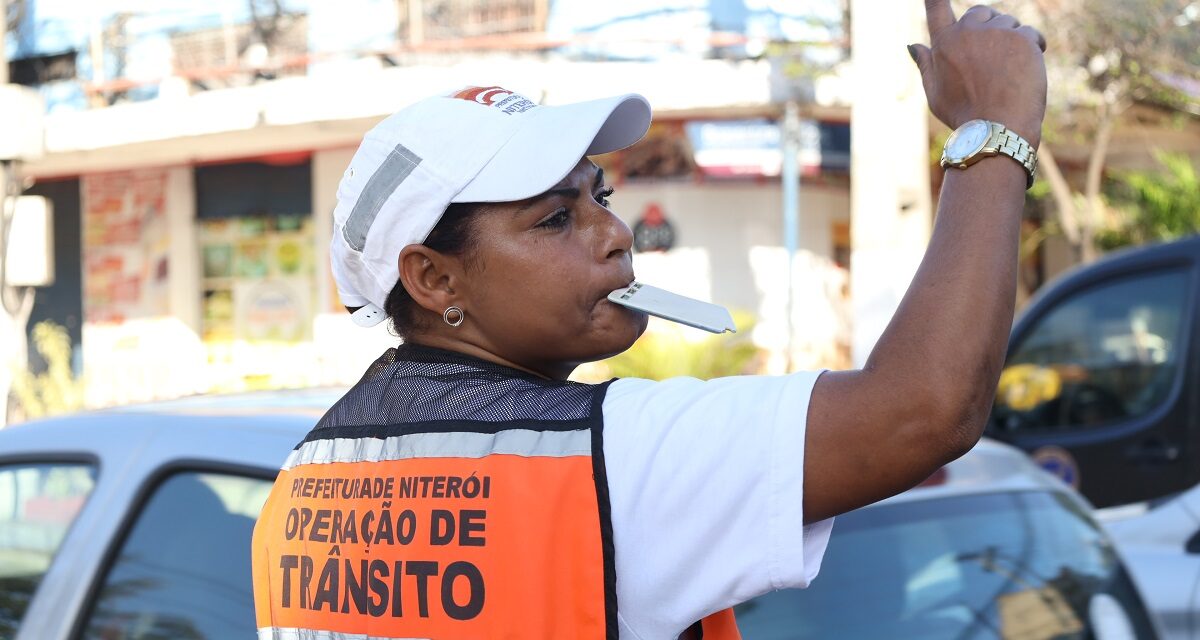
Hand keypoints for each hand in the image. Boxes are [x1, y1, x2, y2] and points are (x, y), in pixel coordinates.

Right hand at [910, 2, 1047, 146]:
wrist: (996, 127)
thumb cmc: (963, 114)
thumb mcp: (935, 92)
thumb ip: (925, 64)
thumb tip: (912, 44)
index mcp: (943, 43)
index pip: (936, 7)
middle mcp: (967, 31)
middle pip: (979, 12)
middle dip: (987, 27)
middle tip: (992, 58)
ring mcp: (996, 32)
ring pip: (1008, 23)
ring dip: (1010, 41)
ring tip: (1008, 73)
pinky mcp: (1022, 37)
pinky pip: (1031, 33)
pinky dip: (1032, 48)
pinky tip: (1027, 70)